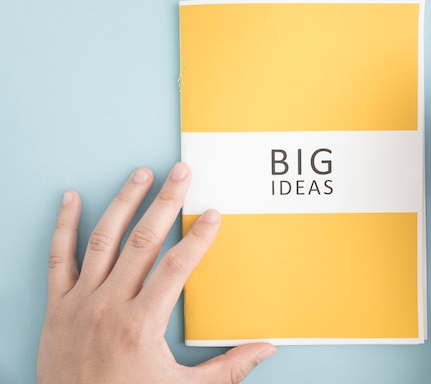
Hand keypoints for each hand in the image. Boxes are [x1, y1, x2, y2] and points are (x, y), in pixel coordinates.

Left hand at [37, 163, 275, 383]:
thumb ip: (228, 369)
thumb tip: (266, 350)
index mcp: (142, 325)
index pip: (177, 268)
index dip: (199, 238)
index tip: (213, 213)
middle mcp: (110, 306)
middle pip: (143, 242)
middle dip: (166, 202)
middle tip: (180, 173)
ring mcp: (80, 303)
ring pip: (103, 240)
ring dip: (124, 203)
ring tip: (140, 174)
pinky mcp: (56, 307)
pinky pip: (59, 258)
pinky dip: (63, 226)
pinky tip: (71, 199)